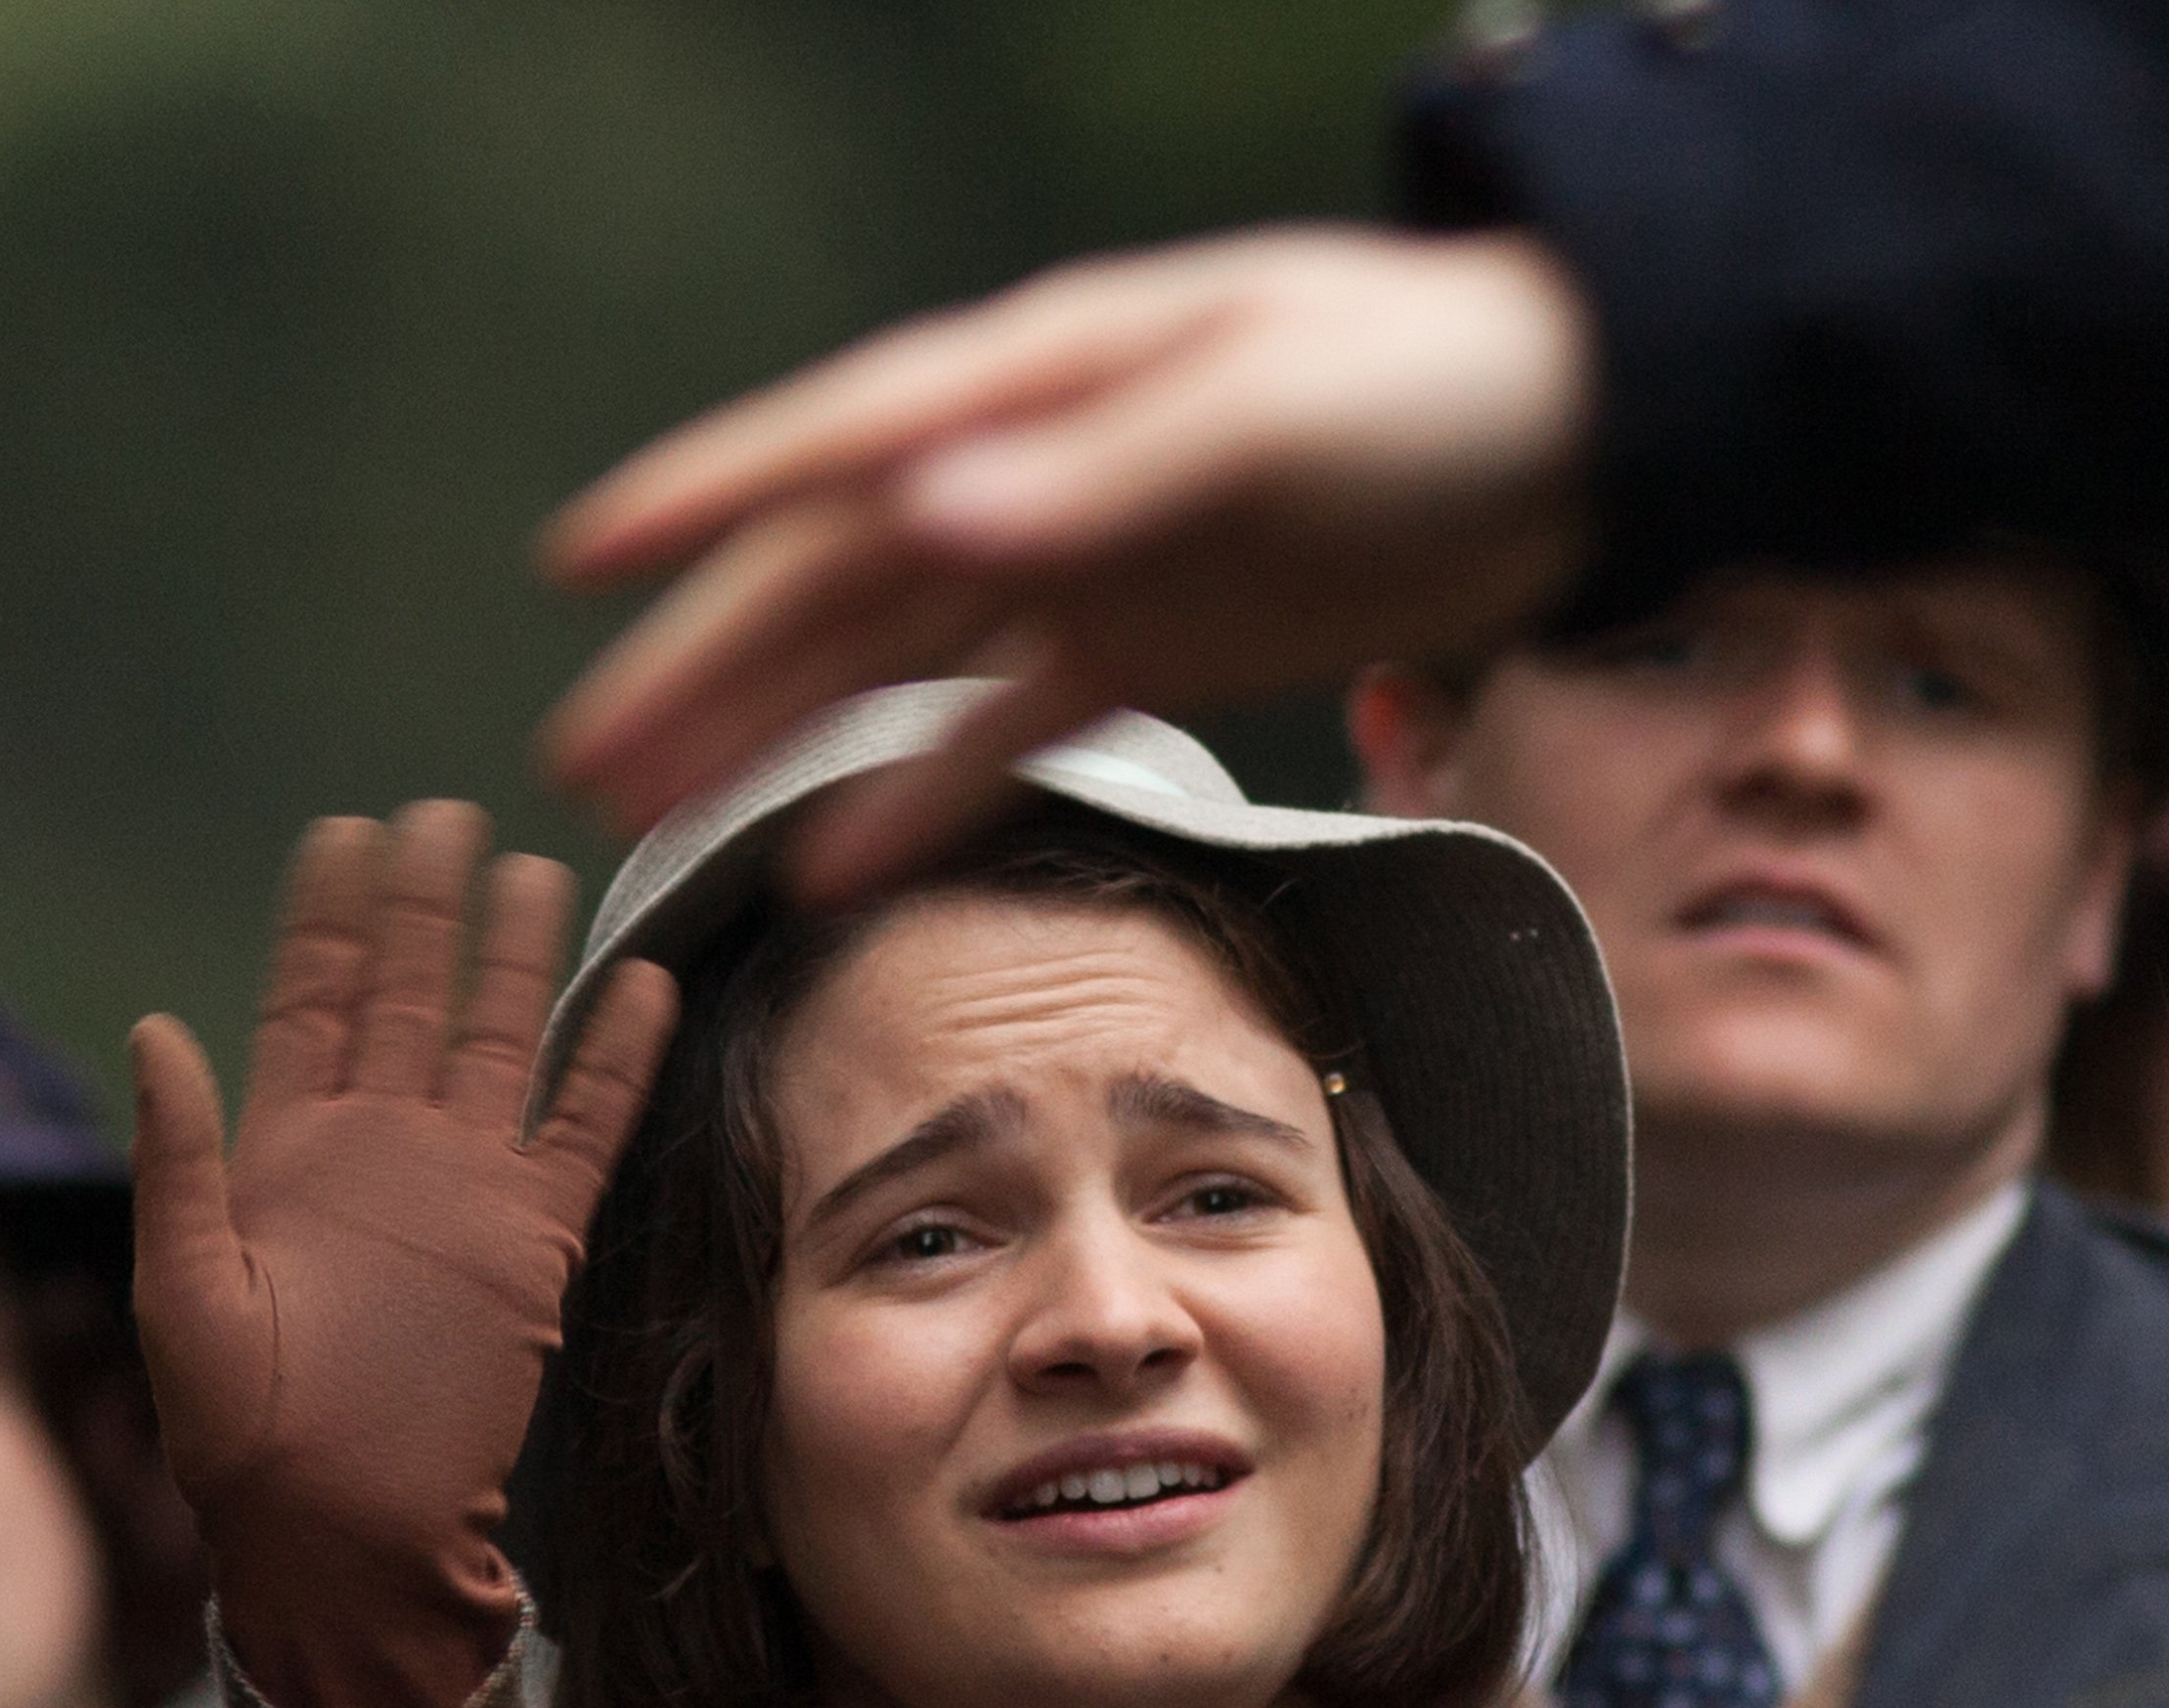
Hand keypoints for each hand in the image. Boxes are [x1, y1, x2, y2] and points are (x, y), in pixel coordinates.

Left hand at [127, 804, 678, 1707]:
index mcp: (285, 1154)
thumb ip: (178, 1163)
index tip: (342, 833)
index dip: (327, 917)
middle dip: (424, 905)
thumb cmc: (240, 1443)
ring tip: (532, 870)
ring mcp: (462, 1191)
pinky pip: (584, 1128)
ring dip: (516, 957)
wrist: (343, 1540)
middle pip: (411, 995)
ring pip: (501, 1040)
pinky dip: (612, 1058)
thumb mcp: (181, 1297)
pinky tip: (637, 984)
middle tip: (441, 816)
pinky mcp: (533, 1241)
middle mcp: (382, 1152)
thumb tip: (158, 1026)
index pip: (312, 1000)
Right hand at [538, 228, 1592, 898]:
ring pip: (889, 657)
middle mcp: (1042, 465)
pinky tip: (829, 869)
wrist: (1589, 431)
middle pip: (836, 570)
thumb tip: (926, 511)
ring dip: (770, 733)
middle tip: (579, 760)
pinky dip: (918, 799)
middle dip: (703, 661)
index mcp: (1051, 376)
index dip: (711, 501)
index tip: (583, 560)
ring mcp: (1089, 558)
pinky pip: (1001, 730)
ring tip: (651, 813)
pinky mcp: (1151, 643)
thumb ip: (1101, 476)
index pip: (843, 442)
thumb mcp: (1271, 414)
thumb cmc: (1436, 385)